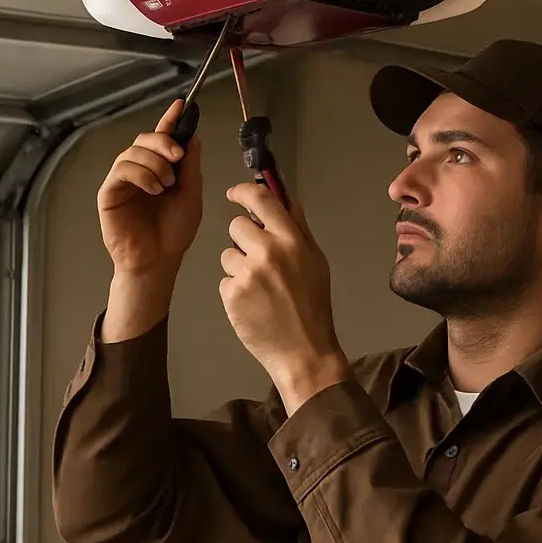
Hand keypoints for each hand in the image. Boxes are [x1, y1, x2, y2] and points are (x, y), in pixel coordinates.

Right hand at [97, 99, 203, 279]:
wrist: (158, 260)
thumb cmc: (173, 233)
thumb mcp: (191, 195)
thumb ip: (190, 167)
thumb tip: (192, 137)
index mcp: (160, 169)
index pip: (163, 138)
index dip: (170, 119)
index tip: (181, 105)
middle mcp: (140, 171)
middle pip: (145, 139)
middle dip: (163, 141)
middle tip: (178, 156)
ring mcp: (123, 181)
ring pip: (133, 152)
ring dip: (154, 162)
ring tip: (167, 183)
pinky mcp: (109, 192)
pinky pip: (122, 170)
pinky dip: (141, 174)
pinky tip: (155, 188)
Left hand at [219, 182, 352, 413]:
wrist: (304, 351)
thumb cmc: (313, 306)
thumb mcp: (316, 263)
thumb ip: (300, 230)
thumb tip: (290, 201)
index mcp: (291, 241)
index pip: (261, 200)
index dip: (243, 191)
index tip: (234, 194)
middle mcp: (267, 252)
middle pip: (236, 226)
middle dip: (244, 240)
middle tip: (260, 262)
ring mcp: (247, 274)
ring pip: (228, 255)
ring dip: (239, 267)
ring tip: (260, 289)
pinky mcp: (231, 294)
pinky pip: (225, 280)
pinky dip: (235, 290)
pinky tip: (253, 304)